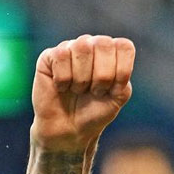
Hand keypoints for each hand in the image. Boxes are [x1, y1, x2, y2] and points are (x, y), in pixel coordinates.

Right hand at [30, 35, 134, 150]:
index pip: (124, 46)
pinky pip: (60, 56)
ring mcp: (70, 48)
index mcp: (112, 52)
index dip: (121, 71)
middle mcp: (91, 45)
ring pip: (82, 47)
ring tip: (77, 89)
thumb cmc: (94, 111)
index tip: (113, 90)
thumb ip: (123, 75)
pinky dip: (63, 79)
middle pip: (104, 43)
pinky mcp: (49, 56)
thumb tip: (108, 59)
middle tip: (94, 91)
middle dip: (102, 75)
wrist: (69, 130)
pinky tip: (61, 87)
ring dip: (82, 78)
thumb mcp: (118, 96)